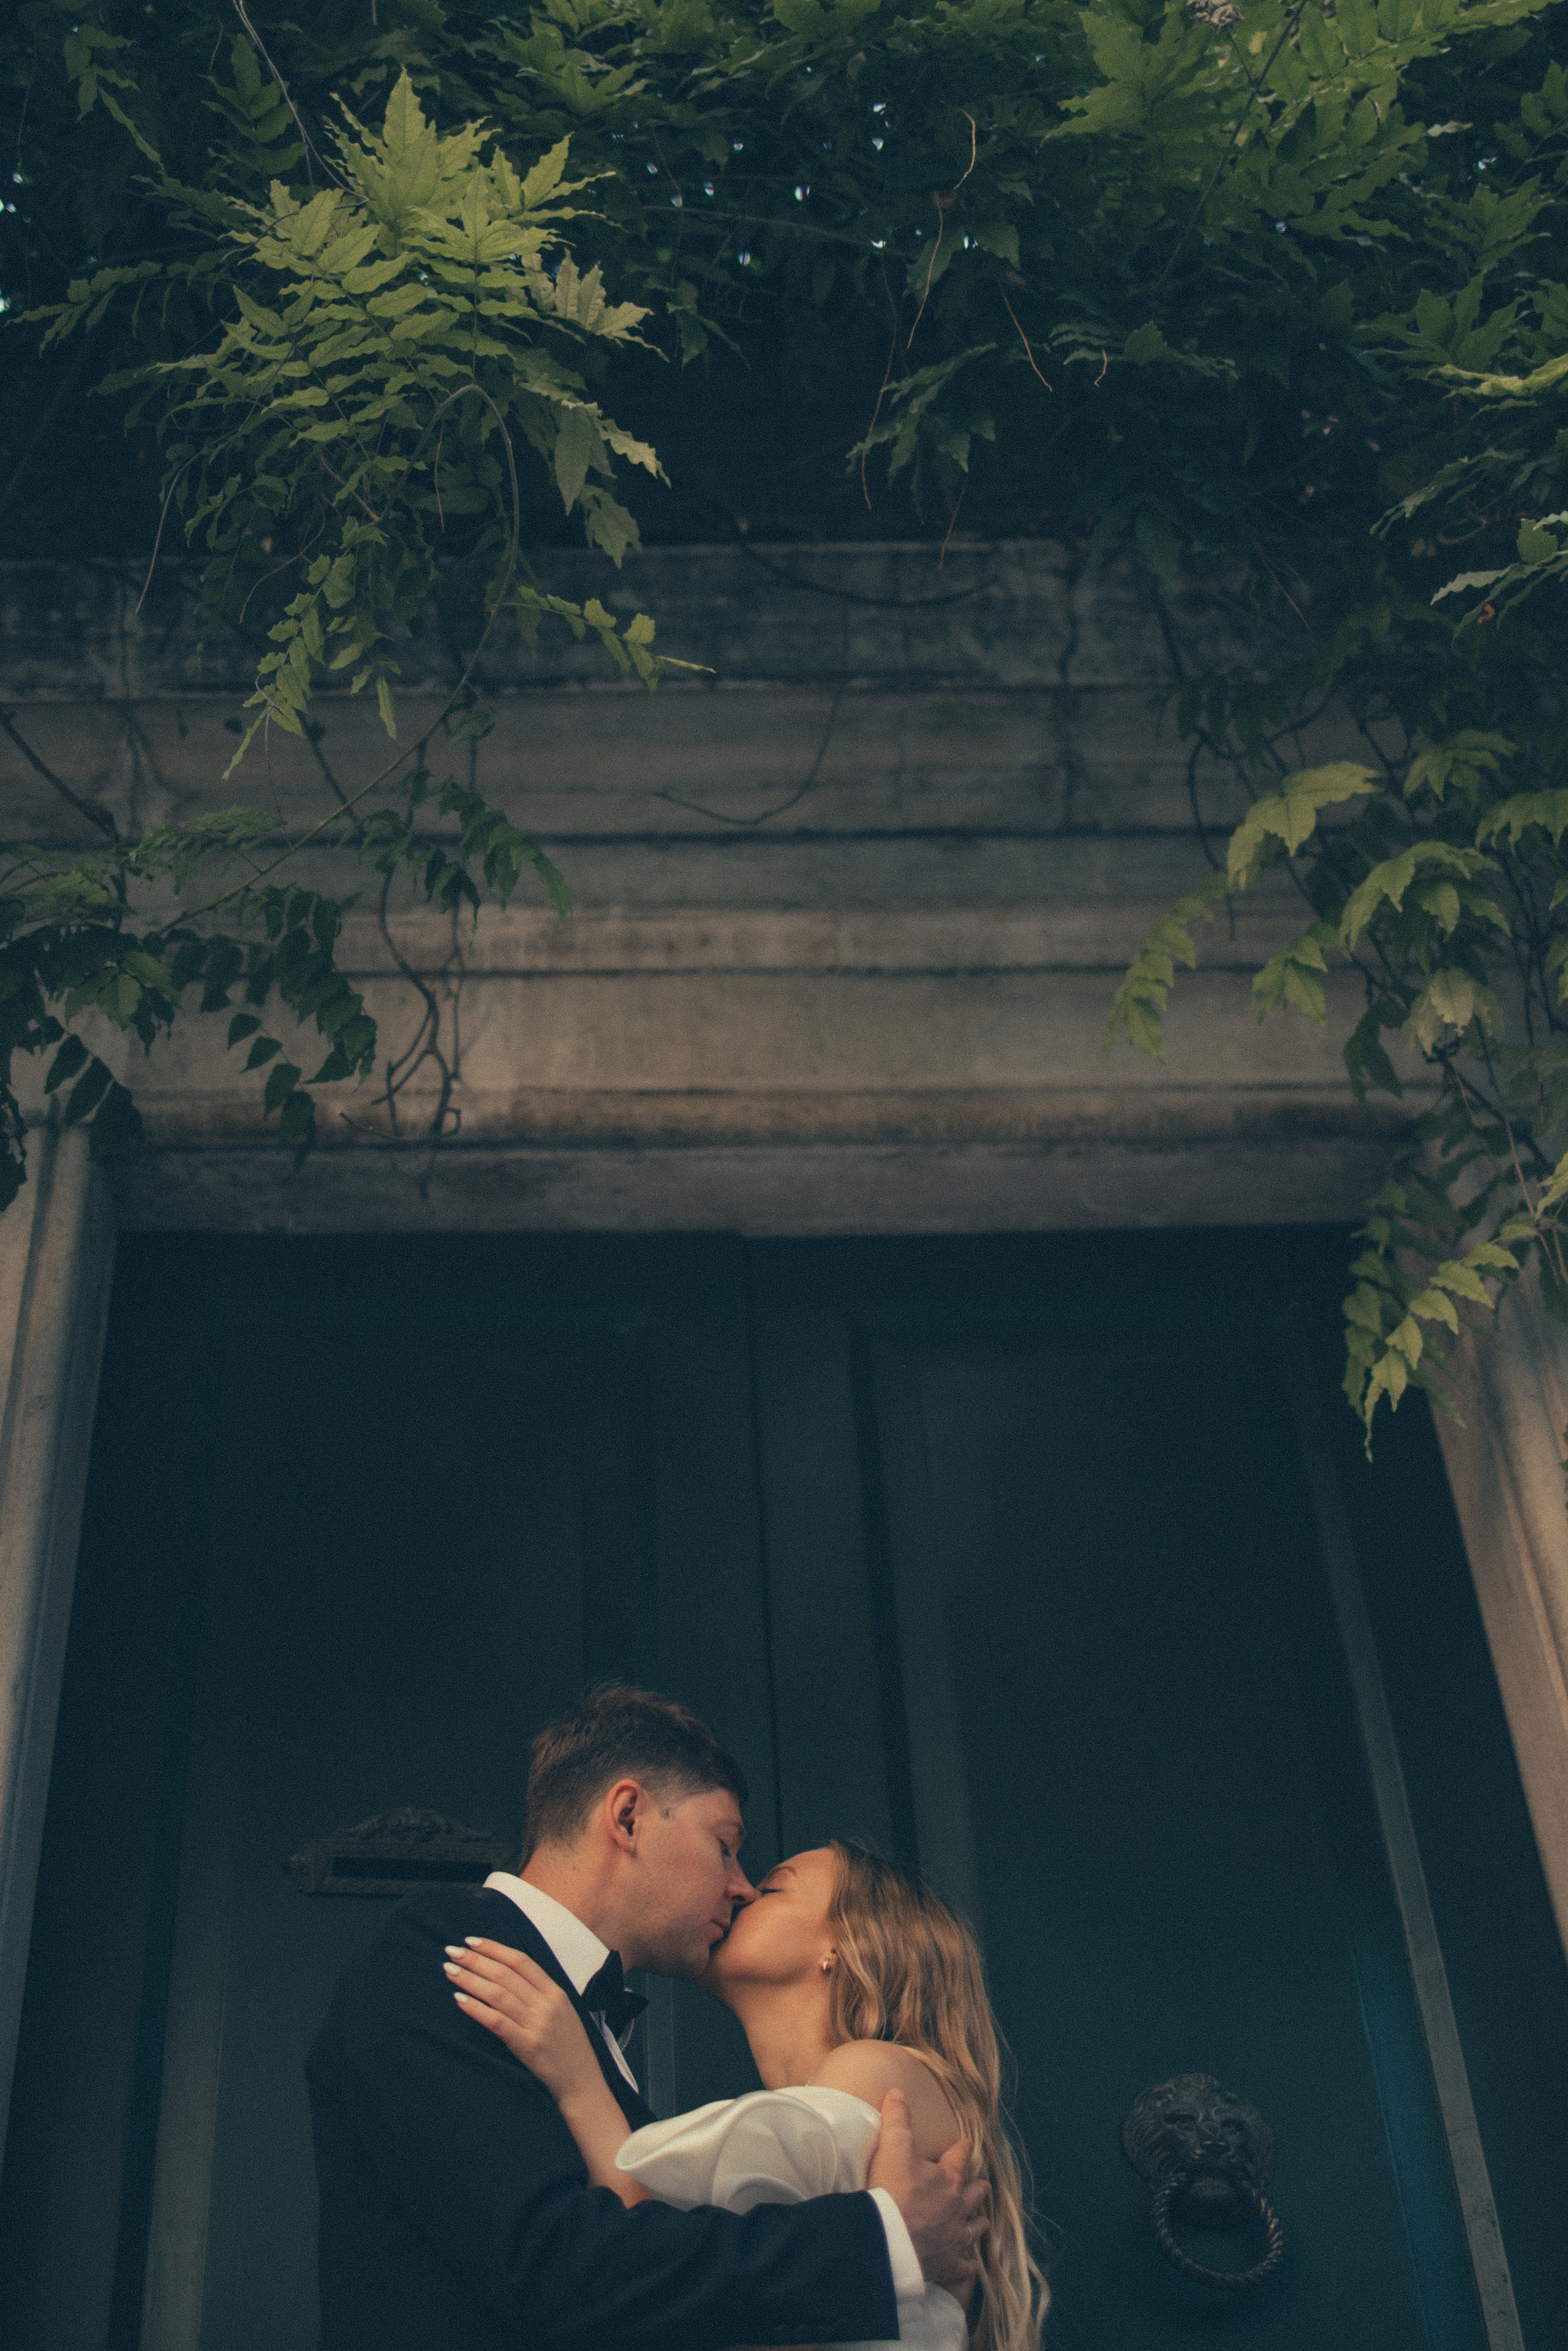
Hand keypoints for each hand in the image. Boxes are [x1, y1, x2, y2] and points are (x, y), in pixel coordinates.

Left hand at [443, 1938, 603, 2103]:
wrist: (582, 2082)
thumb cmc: (568, 2048)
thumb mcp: (562, 2012)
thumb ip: (539, 1994)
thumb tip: (505, 1975)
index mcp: (556, 1992)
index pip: (521, 1961)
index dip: (494, 1948)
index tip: (471, 1941)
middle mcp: (547, 2004)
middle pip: (505, 1974)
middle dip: (476, 1960)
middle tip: (452, 1951)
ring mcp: (538, 2025)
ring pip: (498, 1994)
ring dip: (470, 1980)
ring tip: (450, 1971)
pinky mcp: (528, 2046)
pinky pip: (497, 2022)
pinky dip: (476, 2009)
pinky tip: (459, 2000)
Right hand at [866, 2088, 989, 2292]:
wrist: (888, 2239)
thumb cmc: (893, 2191)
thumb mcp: (893, 2146)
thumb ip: (897, 2118)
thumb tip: (897, 2093)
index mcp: (949, 2178)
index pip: (960, 2157)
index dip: (962, 2149)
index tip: (965, 2145)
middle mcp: (958, 2207)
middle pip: (974, 2194)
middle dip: (978, 2187)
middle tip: (983, 2185)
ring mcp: (954, 2237)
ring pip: (974, 2228)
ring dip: (977, 2223)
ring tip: (982, 2220)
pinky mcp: (946, 2263)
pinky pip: (963, 2267)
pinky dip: (968, 2266)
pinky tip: (972, 2267)